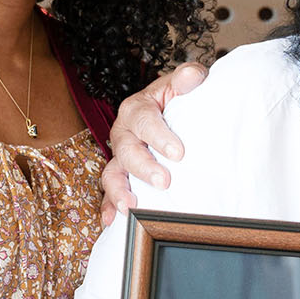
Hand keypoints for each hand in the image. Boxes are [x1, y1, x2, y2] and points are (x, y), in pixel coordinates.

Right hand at [99, 62, 207, 226]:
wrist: (170, 113)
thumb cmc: (176, 101)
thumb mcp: (183, 84)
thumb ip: (188, 78)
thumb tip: (191, 77)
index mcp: (137, 108)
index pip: (144, 120)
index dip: (159, 136)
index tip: (178, 153)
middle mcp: (124, 133)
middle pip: (127, 150)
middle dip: (143, 168)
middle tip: (164, 182)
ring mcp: (120, 156)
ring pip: (112, 173)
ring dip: (119, 191)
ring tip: (132, 206)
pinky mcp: (122, 175)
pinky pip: (110, 192)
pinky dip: (108, 207)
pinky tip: (112, 221)